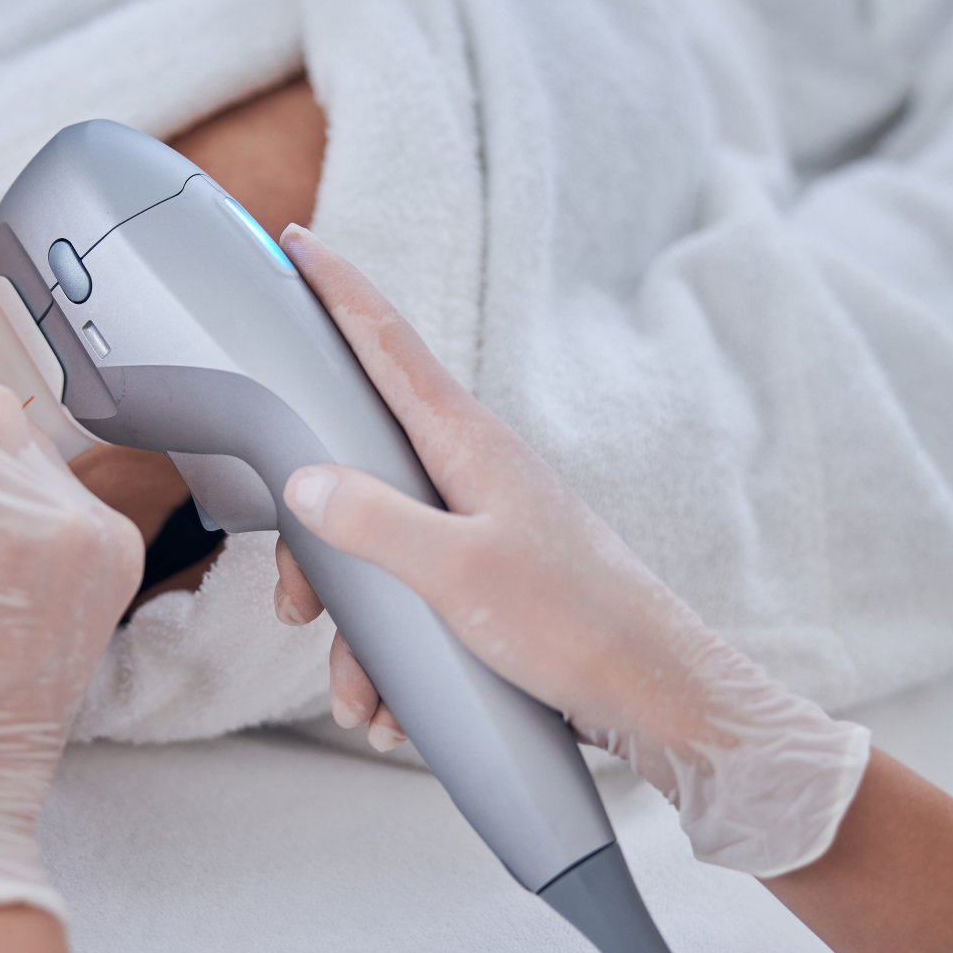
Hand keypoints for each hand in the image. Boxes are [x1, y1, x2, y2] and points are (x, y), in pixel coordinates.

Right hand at [272, 226, 870, 877]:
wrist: (657, 694)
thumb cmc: (573, 625)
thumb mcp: (456, 573)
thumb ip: (372, 522)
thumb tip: (304, 482)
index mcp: (466, 445)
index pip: (387, 344)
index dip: (336, 291)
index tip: (296, 242)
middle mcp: (468, 473)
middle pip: (354, 474)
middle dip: (315, 552)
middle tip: (295, 605)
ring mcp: (478, 526)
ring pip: (377, 557)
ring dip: (358, 634)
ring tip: (359, 698)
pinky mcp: (487, 578)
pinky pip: (412, 604)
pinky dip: (393, 659)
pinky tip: (392, 709)